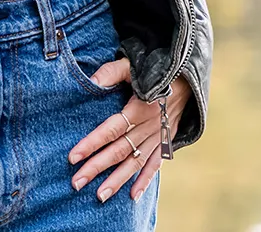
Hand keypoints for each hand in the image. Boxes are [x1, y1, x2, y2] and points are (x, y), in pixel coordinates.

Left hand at [67, 59, 190, 202]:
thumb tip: (91, 82)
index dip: (92, 143)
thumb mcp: (131, 65)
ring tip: (100, 196)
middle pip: (119, 151)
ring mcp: (158, 136)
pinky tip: (133, 195)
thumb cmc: (154, 68)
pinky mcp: (166, 140)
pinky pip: (156, 164)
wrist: (186, 76)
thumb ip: (111, 72)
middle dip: (96, 168)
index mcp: (138, 108)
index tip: (73, 157)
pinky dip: (146, 180)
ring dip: (118, 180)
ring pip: (135, 162)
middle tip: (76, 183)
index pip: (110, 129)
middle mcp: (148, 126)